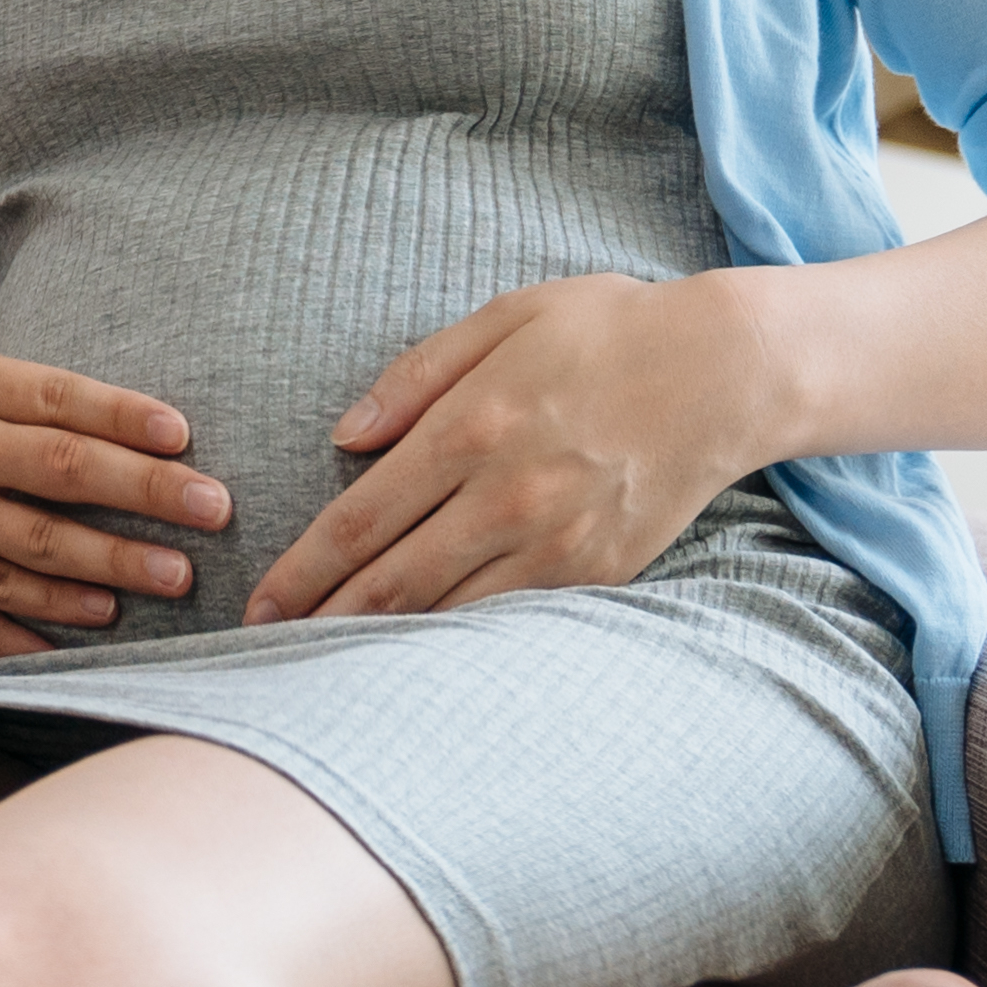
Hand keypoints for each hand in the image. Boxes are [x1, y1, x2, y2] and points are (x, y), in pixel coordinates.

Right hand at [0, 345, 228, 646]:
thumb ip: (9, 389)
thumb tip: (100, 412)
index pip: (61, 394)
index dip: (127, 415)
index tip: (185, 434)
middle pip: (66, 468)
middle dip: (147, 493)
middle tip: (215, 511)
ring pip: (39, 541)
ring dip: (115, 562)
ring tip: (178, 577)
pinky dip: (48, 610)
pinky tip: (96, 617)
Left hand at [243, 272, 772, 624]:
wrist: (728, 371)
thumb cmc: (608, 330)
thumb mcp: (505, 318)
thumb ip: (416, 375)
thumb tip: (344, 436)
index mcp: (470, 427)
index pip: (359, 520)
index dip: (300, 571)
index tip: (258, 603)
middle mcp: (505, 495)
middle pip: (389, 581)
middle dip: (319, 622)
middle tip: (265, 651)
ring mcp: (555, 542)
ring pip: (445, 613)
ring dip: (377, 645)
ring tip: (321, 668)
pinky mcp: (596, 572)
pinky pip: (507, 620)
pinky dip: (454, 644)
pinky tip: (414, 658)